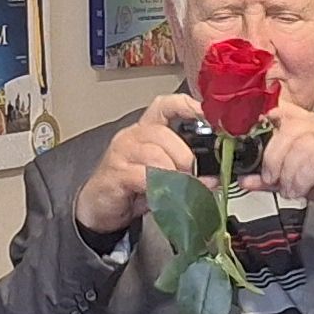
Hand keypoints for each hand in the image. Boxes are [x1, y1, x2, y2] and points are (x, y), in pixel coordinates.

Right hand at [76, 93, 203, 233]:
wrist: (98, 208)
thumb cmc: (131, 187)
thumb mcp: (163, 177)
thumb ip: (188, 174)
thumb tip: (214, 178)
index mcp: (147, 130)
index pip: (165, 105)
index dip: (187, 106)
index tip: (207, 115)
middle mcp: (133, 135)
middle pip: (165, 134)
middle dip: (184, 157)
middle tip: (189, 177)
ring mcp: (122, 152)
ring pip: (156, 154)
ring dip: (173, 174)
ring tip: (176, 189)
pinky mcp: (116, 172)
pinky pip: (144, 175)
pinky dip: (159, 187)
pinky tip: (161, 195)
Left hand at [250, 90, 313, 219]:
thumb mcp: (294, 178)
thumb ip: (271, 177)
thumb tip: (245, 179)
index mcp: (306, 123)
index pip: (281, 110)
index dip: (263, 123)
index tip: (250, 144)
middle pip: (285, 128)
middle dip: (273, 158)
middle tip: (272, 179)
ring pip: (299, 146)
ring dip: (289, 174)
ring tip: (291, 189)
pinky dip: (302, 179)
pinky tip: (302, 189)